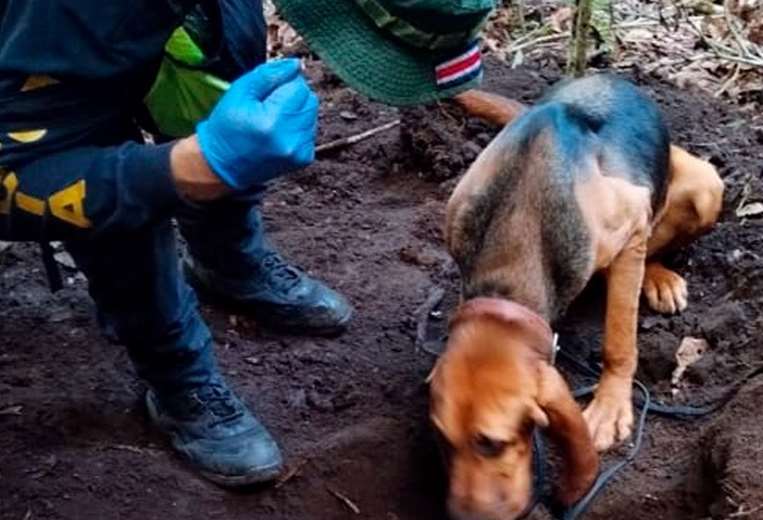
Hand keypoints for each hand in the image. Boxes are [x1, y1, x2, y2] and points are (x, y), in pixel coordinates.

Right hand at [196, 59, 318, 189]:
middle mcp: (290, 139)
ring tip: (273, 120)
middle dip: (293, 96)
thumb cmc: (228, 126)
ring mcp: (299, 152)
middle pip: (310, 100)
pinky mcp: (304, 159)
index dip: (284, 82)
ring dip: (296, 112)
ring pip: (312, 114)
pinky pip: (310, 130)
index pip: (299, 86)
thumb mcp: (240, 92)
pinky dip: (298, 127)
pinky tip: (279, 133)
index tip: (267, 92)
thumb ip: (269, 74)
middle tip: (270, 105)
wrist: (224, 165)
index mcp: (272, 121)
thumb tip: (295, 64)